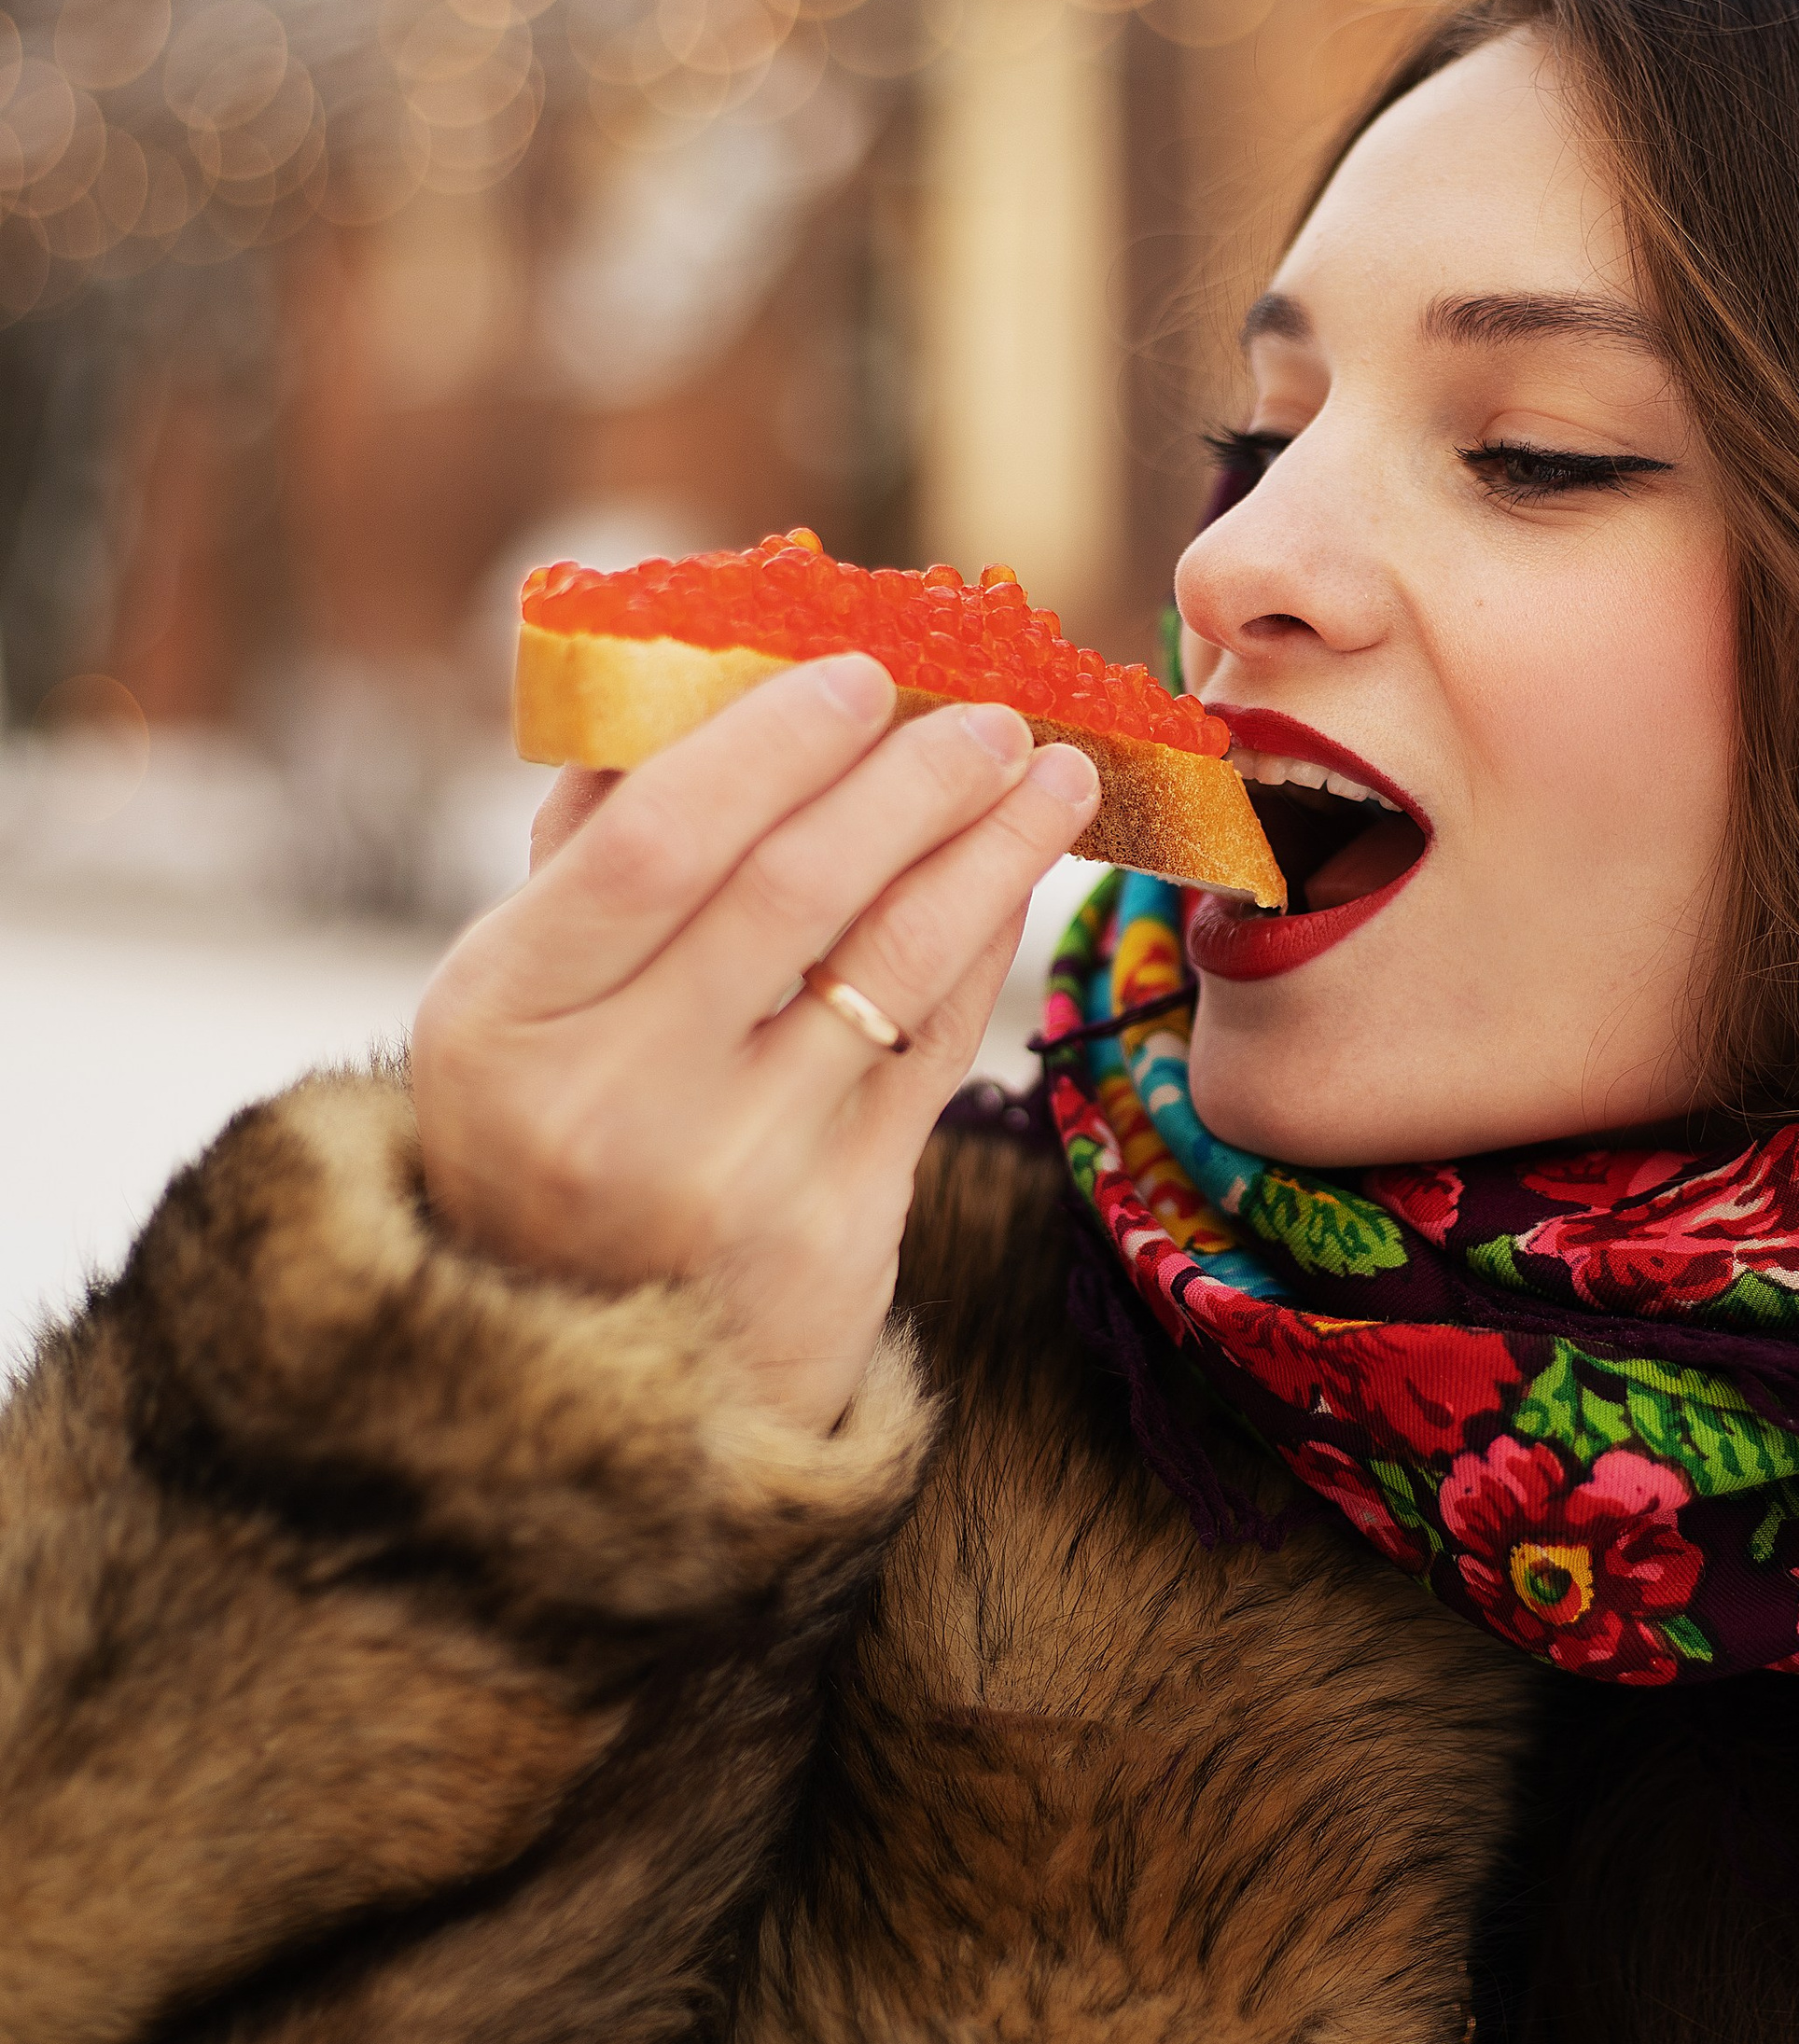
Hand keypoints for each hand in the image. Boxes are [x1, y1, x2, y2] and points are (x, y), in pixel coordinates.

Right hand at [411, 655, 1099, 1430]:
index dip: (774, 743)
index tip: (863, 672)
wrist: (577, 1374)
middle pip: (794, 889)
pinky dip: (982, 947)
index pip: (657, 839)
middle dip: (913, 781)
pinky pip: (934, 1050)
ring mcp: (731, 1173)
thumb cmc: (549, 1131)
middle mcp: (611, 1101)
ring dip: (989, 850)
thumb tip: (710, 668)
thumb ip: (592, 845)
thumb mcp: (515, 1002)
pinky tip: (1014, 878)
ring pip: (892, 965)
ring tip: (1051, 772)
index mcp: (501, 1019)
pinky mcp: (835, 1235)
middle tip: (991, 711)